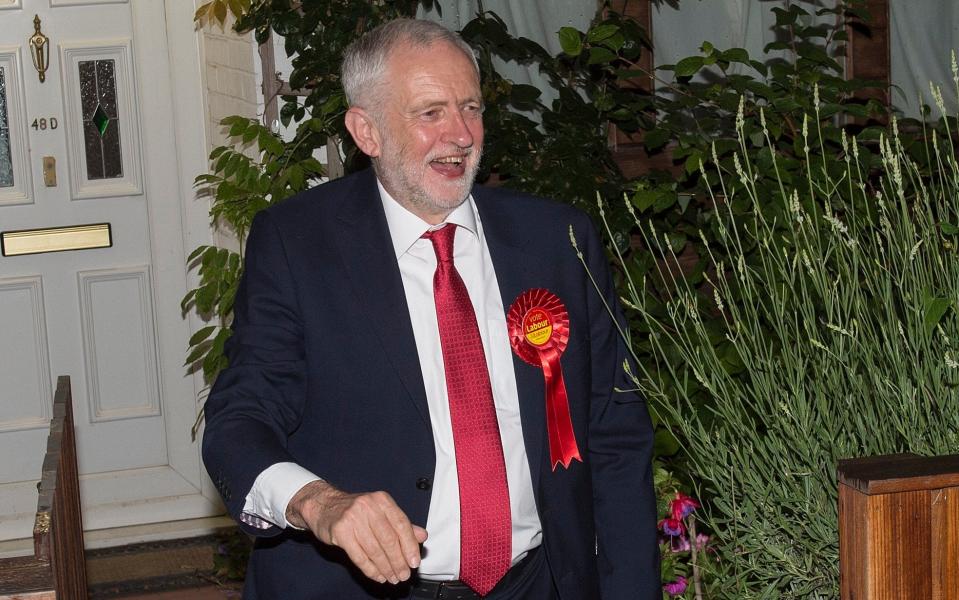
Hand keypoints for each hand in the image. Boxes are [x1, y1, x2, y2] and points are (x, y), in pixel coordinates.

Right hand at [286, 480, 427, 584]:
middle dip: (398, 561)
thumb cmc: (355, 510)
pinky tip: (378, 576)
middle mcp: (368, 506)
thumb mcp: (380, 511)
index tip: (414, 562)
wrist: (323, 505)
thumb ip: (401, 524)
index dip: (410, 546)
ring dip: (386, 568)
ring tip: (392, 578)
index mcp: (382, 500)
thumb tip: (422, 536)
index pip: (402, 525)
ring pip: (374, 550)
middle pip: (389, 539)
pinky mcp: (340, 531)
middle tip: (403, 574)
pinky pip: (359, 556)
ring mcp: (353, 518)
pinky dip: (370, 569)